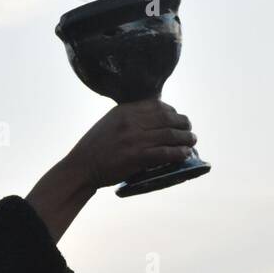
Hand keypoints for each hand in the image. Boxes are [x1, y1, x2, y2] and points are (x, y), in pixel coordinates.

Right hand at [63, 99, 195, 190]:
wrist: (81, 167)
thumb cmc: (95, 148)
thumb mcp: (110, 123)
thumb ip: (129, 119)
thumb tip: (150, 120)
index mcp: (125, 110)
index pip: (157, 105)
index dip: (172, 111)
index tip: (177, 118)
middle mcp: (132, 121)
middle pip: (167, 118)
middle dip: (183, 123)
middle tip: (189, 129)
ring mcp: (135, 139)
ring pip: (169, 134)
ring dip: (185, 138)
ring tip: (192, 141)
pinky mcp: (137, 156)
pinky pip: (165, 152)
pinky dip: (178, 153)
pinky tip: (185, 154)